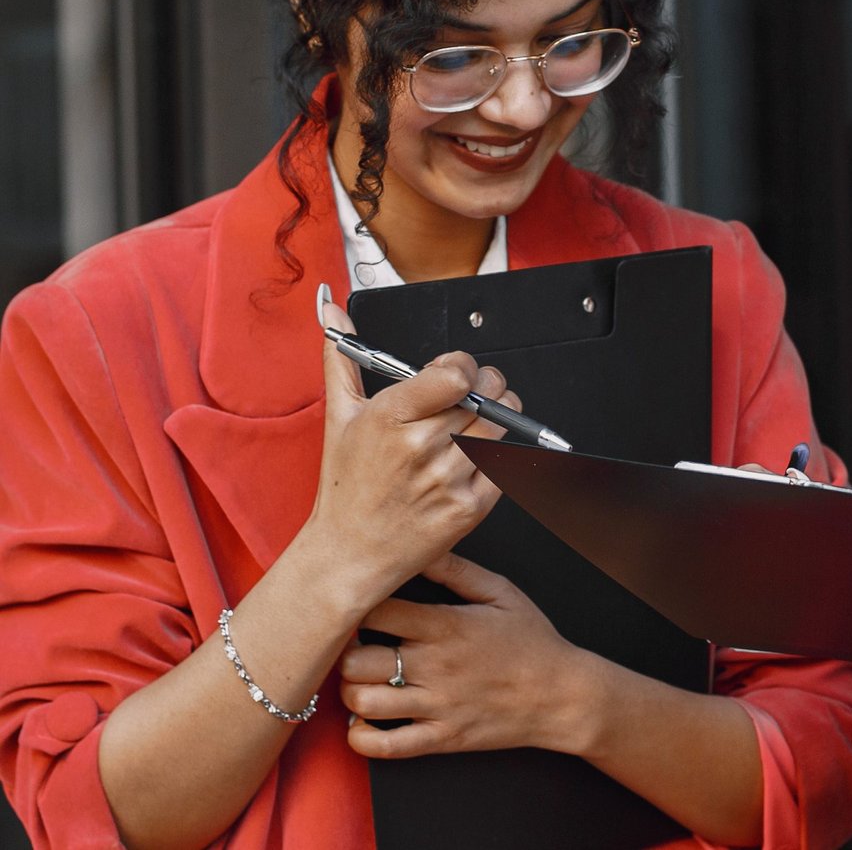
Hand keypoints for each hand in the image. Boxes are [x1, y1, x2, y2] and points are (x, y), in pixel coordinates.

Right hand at [302, 300, 509, 606]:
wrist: (348, 555)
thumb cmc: (345, 487)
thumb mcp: (340, 417)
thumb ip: (342, 358)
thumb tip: (332, 308)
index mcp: (390, 416)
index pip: (458, 372)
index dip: (464, 367)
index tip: (457, 374)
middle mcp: (421, 445)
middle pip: (488, 396)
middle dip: (487, 389)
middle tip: (474, 397)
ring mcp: (448, 478)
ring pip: (504, 427)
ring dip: (499, 419)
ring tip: (476, 426)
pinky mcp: (470, 508)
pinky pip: (508, 465)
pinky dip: (501, 457)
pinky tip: (477, 458)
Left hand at [340, 553, 600, 757]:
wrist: (561, 695)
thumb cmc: (531, 640)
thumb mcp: (501, 592)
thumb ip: (455, 570)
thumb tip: (418, 548)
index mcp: (446, 626)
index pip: (376, 611)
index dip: (358, 606)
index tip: (360, 606)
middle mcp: (435, 666)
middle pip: (357, 660)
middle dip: (348, 651)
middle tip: (355, 646)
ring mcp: (436, 706)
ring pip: (363, 703)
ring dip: (351, 691)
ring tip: (361, 680)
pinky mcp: (441, 739)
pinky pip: (385, 746)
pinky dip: (361, 737)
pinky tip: (364, 722)